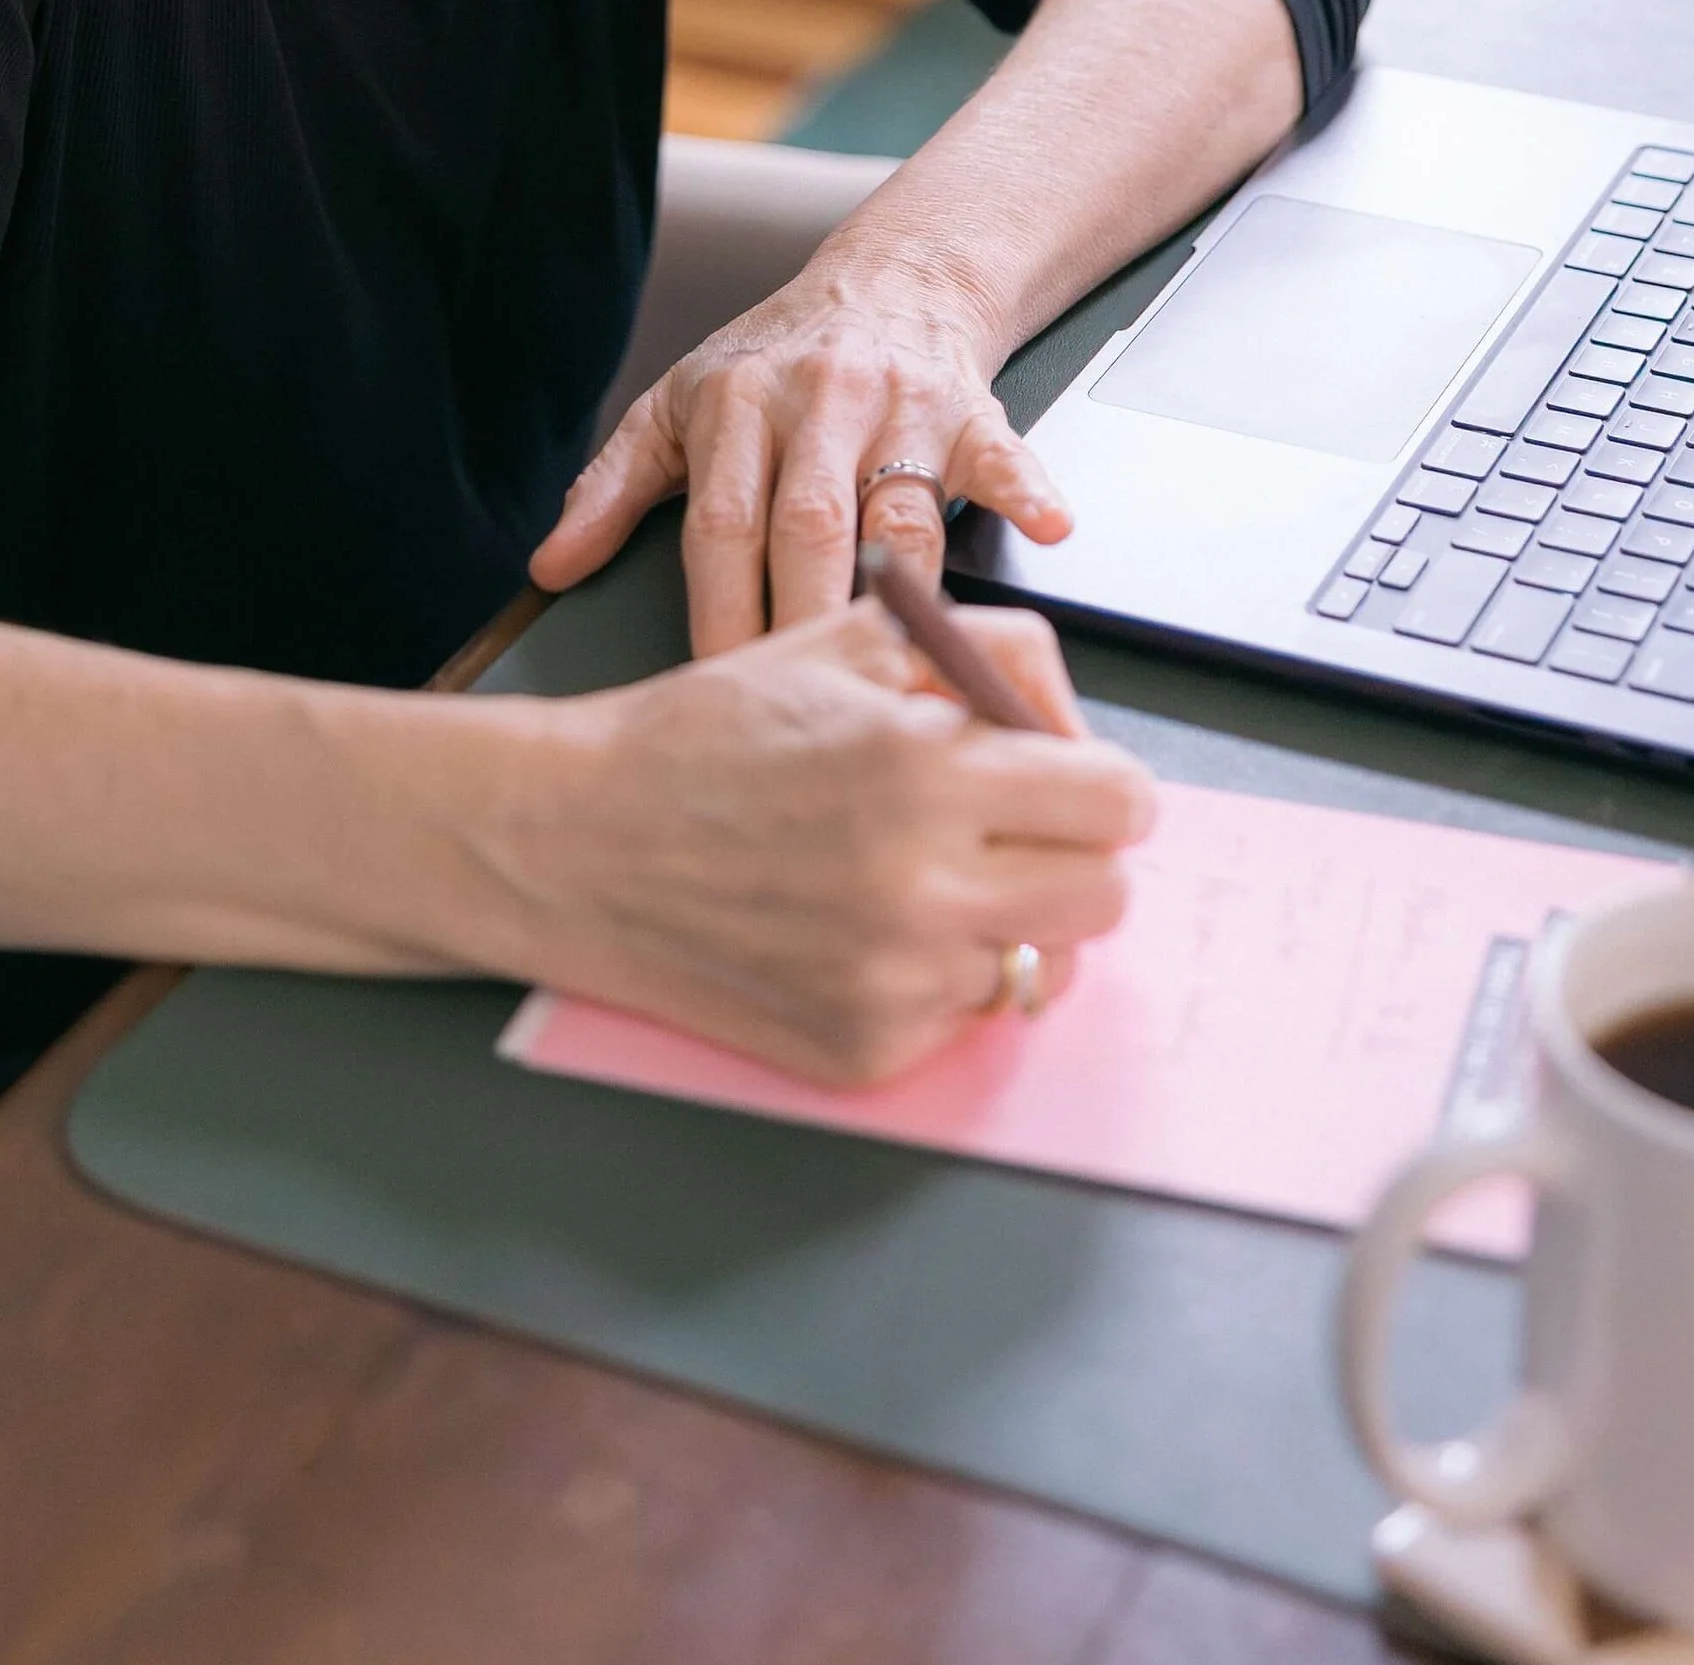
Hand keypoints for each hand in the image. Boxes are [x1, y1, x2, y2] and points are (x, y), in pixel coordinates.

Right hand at [489, 596, 1154, 1081]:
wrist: (575, 841)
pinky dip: (937, 980)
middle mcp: (919, 886)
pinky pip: (964, 1021)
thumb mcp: (850, 639)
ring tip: (926, 878)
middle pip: (1106, 898)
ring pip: (1044, 968)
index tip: (1067, 780)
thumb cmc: (708, 734)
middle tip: (1010, 831)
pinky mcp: (863, 1053)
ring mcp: (892, 984)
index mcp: (925, 768)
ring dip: (1010, 923)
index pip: (1118, 801)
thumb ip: (989, 654)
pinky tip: (866, 932)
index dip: (1100, 783)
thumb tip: (1071, 727)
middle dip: (1073, 855)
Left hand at [530, 242, 1075, 650]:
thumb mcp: (675, 409)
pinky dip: (1028, 488)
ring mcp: (899, 406)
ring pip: (901, 510)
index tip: (717, 693)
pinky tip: (1049, 526)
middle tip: (803, 714)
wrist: (887, 282)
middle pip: (810, 526)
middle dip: (803, 620)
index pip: (721, 526)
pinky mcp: (971, 410)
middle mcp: (815, 402)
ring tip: (901, 677)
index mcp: (733, 406)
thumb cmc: (769, 367)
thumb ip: (612, 488)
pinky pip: (1004, 452)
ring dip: (901, 591)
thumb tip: (548, 569)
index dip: (721, 613)